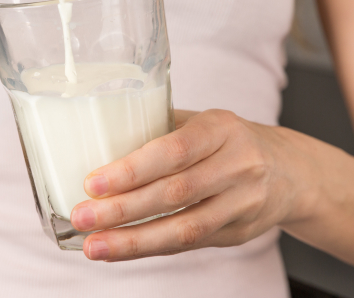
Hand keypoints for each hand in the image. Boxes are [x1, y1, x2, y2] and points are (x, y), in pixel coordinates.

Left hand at [69, 109, 315, 260]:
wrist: (289, 171)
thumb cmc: (224, 140)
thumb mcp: (199, 121)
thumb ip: (155, 128)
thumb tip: (91, 139)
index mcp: (220, 128)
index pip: (173, 150)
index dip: (131, 169)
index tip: (92, 183)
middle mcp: (237, 165)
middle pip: (174, 193)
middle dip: (122, 210)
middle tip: (82, 216)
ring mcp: (242, 203)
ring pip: (184, 228)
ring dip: (133, 241)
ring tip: (94, 246)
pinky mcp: (238, 233)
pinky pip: (190, 244)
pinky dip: (152, 248)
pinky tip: (121, 249)